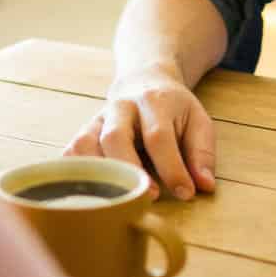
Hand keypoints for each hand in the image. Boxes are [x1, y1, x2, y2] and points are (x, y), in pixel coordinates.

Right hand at [64, 68, 217, 200]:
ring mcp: (99, 118)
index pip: (159, 137)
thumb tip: (204, 185)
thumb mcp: (198, 120)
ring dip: (97, 174)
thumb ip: (202, 153)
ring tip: (115, 198)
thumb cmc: (174, 107)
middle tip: (149, 196)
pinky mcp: (86, 129)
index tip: (185, 193)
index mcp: (154, 102)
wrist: (144, 78)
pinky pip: (71, 149)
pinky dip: (74, 171)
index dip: (171, 168)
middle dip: (129, 170)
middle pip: (114, 137)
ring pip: (85, 143)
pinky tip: (88, 191)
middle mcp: (121, 107)